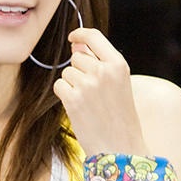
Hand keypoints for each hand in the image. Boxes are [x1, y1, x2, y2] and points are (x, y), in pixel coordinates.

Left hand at [52, 28, 145, 154]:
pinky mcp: (73, 99)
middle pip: (76, 57)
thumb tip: (75, 44)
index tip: (73, 38)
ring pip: (67, 73)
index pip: (94, 36)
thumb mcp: (118, 84)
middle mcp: (103, 70)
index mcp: (118, 64)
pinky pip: (59, 86)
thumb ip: (98, 62)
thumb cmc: (120, 117)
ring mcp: (88, 84)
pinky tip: (78, 108)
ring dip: (72, 85)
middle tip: (93, 94)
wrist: (120, 147)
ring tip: (88, 103)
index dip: (79, 34)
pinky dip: (64, 96)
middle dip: (79, 71)